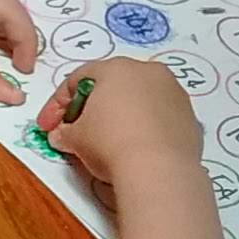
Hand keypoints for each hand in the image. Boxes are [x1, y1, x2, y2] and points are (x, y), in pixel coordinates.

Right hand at [36, 58, 201, 176]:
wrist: (160, 170)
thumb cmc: (110, 143)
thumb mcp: (76, 138)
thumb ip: (65, 132)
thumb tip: (61, 135)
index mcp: (117, 68)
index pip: (78, 80)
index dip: (57, 105)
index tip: (48, 128)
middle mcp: (149, 72)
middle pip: (112, 87)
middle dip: (91, 108)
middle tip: (77, 133)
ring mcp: (174, 93)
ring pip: (139, 101)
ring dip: (121, 118)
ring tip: (108, 144)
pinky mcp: (190, 118)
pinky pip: (160, 119)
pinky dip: (145, 130)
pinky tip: (136, 150)